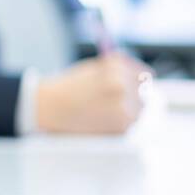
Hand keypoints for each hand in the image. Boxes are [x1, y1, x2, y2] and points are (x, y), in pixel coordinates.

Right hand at [36, 52, 151, 133]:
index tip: (133, 86)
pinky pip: (130, 123)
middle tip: (112, 101)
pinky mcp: (121, 127)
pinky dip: (120, 123)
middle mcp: (123, 85)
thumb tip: (145, 77)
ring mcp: (124, 107)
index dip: (137, 80)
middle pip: (145, 92)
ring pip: (140, 109)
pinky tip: (102, 119)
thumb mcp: (94, 68)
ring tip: (105, 110)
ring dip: (129, 110)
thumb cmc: (68, 87)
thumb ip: (119, 70)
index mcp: (117, 68)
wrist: (48, 108)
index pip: (145, 74)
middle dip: (133, 96)